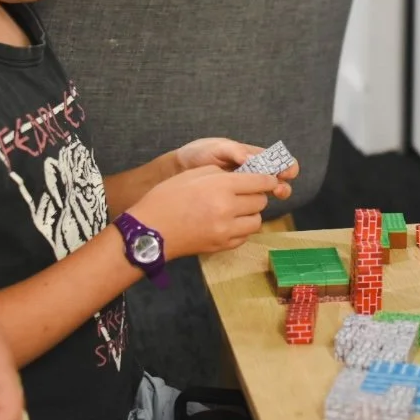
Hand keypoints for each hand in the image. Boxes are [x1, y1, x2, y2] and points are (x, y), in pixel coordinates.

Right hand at [131, 166, 278, 256]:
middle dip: (256, 195)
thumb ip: (220, 173)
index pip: (259, 182)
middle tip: (244, 193)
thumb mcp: (192, 174)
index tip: (269, 180)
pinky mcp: (222, 246)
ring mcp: (225, 230)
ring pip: (256, 221)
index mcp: (221, 187)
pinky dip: (241, 229)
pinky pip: (244, 236)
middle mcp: (227, 209)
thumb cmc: (166, 198)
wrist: (150, 231)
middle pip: (260, 201)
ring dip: (250, 213)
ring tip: (237, 209)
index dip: (267, 180)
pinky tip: (228, 223)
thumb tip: (241, 177)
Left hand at [175, 138, 298, 199]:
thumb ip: (233, 151)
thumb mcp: (216, 148)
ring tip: (273, 195)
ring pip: (268, 193)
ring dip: (275, 194)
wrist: (179, 171)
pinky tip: (255, 209)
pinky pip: (252, 205)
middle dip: (283, 184)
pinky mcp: (236, 202)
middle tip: (278, 189)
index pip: (277, 160)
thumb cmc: (199, 153)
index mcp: (252, 156)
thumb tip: (251, 159)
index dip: (286, 166)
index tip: (287, 172)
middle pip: (278, 179)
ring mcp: (245, 188)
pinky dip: (257, 207)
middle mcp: (253, 173)